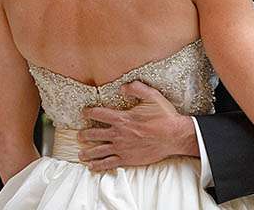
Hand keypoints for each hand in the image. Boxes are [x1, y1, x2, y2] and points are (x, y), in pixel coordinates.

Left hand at [77, 81, 197, 170]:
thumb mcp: (152, 96)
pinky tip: (92, 167)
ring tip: (81, 154)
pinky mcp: (128, 159)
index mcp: (122, 118)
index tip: (84, 113)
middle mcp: (118, 134)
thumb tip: (123, 87)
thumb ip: (136, 88)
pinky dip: (99, 165)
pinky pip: (109, 163)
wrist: (174, 136)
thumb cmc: (164, 116)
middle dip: (84, 135)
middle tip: (79, 136)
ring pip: (99, 151)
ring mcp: (122, 148)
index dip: (89, 112)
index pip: (99, 114)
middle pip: (95, 134)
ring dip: (88, 153)